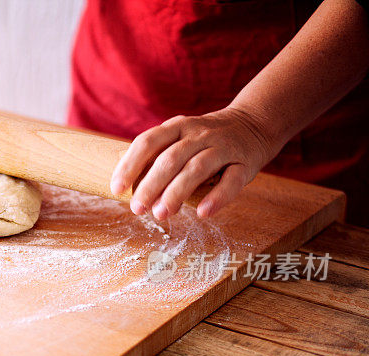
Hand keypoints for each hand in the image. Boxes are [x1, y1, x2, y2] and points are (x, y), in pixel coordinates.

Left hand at [110, 107, 278, 219]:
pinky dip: (217, 197)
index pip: (148, 142)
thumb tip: (130, 191)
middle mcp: (199, 134)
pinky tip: (203, 213)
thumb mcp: (180, 138)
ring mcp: (223, 147)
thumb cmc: (205, 140)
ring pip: (196, 169)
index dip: (130, 165)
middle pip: (170, 159)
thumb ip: (158, 158)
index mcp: (177, 126)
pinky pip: (231, 181)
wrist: (254, 124)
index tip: (117, 188)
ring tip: (161, 214)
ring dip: (176, 193)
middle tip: (138, 209)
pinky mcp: (245, 163)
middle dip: (150, 186)